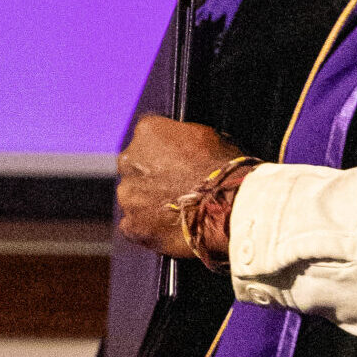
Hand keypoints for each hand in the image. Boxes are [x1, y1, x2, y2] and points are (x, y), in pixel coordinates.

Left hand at [116, 115, 248, 254]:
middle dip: (150, 175)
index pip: (147, 136)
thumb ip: (182, 137)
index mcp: (148, 131)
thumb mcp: (208, 137)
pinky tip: (170, 226)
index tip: (176, 160)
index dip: (163, 150)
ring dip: (147, 201)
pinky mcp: (131, 224)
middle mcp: (130, 160)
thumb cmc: (224, 170)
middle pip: (134, 166)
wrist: (228, 208)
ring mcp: (127, 194)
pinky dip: (148, 226)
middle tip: (175, 185)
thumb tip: (178, 145)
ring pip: (132, 196)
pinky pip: (134, 224)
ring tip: (176, 209)